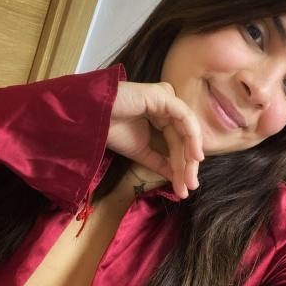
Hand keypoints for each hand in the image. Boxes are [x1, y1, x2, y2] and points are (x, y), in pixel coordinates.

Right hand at [107, 81, 203, 198]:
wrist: (91, 120)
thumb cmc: (111, 130)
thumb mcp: (141, 152)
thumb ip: (161, 163)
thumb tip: (179, 181)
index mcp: (162, 117)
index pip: (178, 143)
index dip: (182, 167)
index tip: (183, 190)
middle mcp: (167, 107)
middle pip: (184, 138)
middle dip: (188, 165)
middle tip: (190, 187)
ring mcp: (166, 99)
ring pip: (187, 130)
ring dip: (190, 157)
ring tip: (189, 179)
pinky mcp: (164, 95)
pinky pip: (184, 117)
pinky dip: (191, 137)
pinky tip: (194, 156)